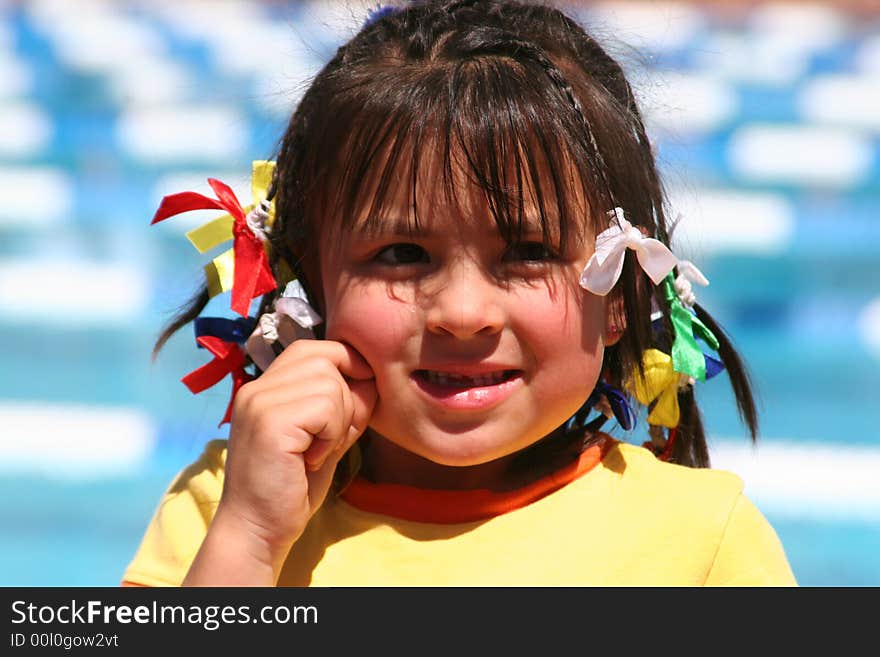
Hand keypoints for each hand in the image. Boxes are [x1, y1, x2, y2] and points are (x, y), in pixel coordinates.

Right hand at [212, 339, 375, 575]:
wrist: (258, 530)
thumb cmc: (293, 488)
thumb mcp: (327, 438)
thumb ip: (345, 406)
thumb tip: (372, 376)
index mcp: (266, 387)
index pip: (314, 348)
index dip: (344, 368)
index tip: (350, 406)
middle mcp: (258, 387)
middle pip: (327, 357)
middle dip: (345, 398)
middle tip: (327, 439)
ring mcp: (260, 401)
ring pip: (330, 383)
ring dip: (338, 421)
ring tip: (315, 452)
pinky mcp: (269, 421)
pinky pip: (325, 407)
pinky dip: (331, 435)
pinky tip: (310, 460)